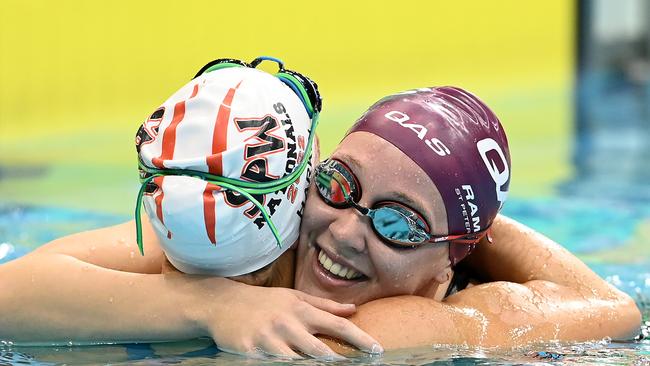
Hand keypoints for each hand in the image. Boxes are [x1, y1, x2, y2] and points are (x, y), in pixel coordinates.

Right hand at [201, 284, 382, 358]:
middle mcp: (287, 324)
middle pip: (318, 350)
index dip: (359, 338)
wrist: (221, 302)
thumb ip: (324, 305)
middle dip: (337, 363)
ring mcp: (268, 339)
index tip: (376, 349)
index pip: (336, 324)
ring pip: (295, 362)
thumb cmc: (263, 302)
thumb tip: (353, 310)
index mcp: (300, 310)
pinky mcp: (249, 352)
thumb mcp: (293, 298)